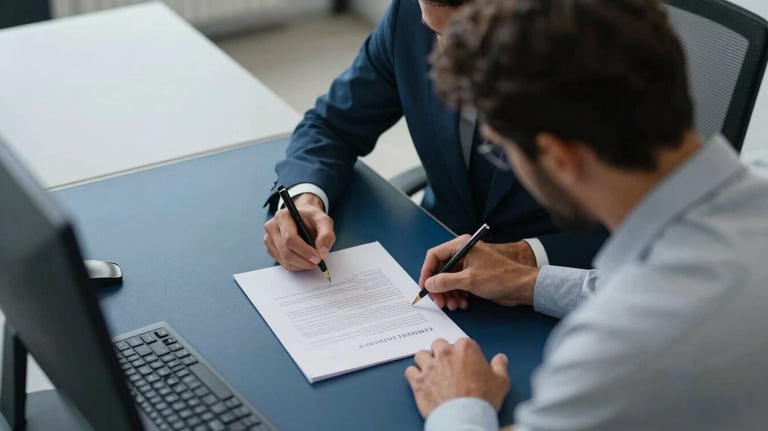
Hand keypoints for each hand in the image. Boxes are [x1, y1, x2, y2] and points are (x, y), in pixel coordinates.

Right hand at [264, 193, 334, 270]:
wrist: (304, 217)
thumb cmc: (311, 218)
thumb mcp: (324, 221)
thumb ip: (326, 235)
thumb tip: (322, 253)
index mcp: (283, 216)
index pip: (290, 239)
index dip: (305, 251)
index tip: (317, 258)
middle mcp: (272, 227)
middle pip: (286, 252)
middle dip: (304, 261)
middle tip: (317, 262)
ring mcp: (269, 239)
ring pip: (285, 261)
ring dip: (301, 264)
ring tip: (312, 259)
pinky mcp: (271, 249)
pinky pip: (283, 263)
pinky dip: (297, 265)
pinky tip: (304, 258)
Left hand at [405, 338, 509, 418]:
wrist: (464, 417)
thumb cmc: (482, 399)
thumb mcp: (501, 382)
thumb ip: (500, 366)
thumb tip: (500, 358)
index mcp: (466, 349)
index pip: (462, 342)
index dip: (463, 353)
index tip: (464, 362)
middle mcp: (445, 353)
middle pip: (438, 344)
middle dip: (441, 352)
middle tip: (446, 364)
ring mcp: (430, 366)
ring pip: (421, 355)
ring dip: (425, 361)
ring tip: (431, 371)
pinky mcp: (418, 380)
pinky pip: (410, 371)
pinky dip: (414, 375)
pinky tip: (419, 381)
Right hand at [418, 238, 538, 308]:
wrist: (522, 287)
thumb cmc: (501, 276)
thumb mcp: (469, 280)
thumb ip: (446, 281)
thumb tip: (429, 284)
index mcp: (461, 246)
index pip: (434, 255)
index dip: (427, 272)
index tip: (425, 287)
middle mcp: (463, 253)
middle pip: (440, 270)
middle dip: (438, 288)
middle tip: (440, 302)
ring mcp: (468, 266)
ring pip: (448, 281)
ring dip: (448, 295)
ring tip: (454, 306)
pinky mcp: (473, 277)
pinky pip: (457, 286)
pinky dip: (457, 296)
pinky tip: (462, 304)